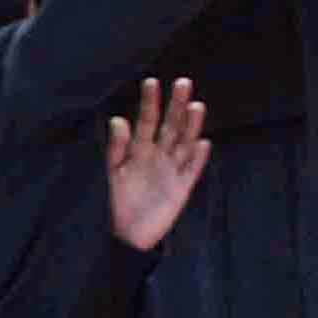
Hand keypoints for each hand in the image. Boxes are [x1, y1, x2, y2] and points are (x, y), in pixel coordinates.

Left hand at [104, 77, 209, 252]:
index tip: (151, 82)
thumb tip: (118, 120)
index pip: (147, 121)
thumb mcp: (114, 172)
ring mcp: (172, 170)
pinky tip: (202, 144)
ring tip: (196, 106)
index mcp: (141, 149)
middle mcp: (159, 155)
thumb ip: (116, 147)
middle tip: (183, 83)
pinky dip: (197, 158)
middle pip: (170, 126)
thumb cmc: (120, 200)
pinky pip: (191, 171)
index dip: (149, 103)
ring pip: (184, 143)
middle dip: (176, 106)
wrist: (129, 234)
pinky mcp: (182, 188)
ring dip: (191, 126)